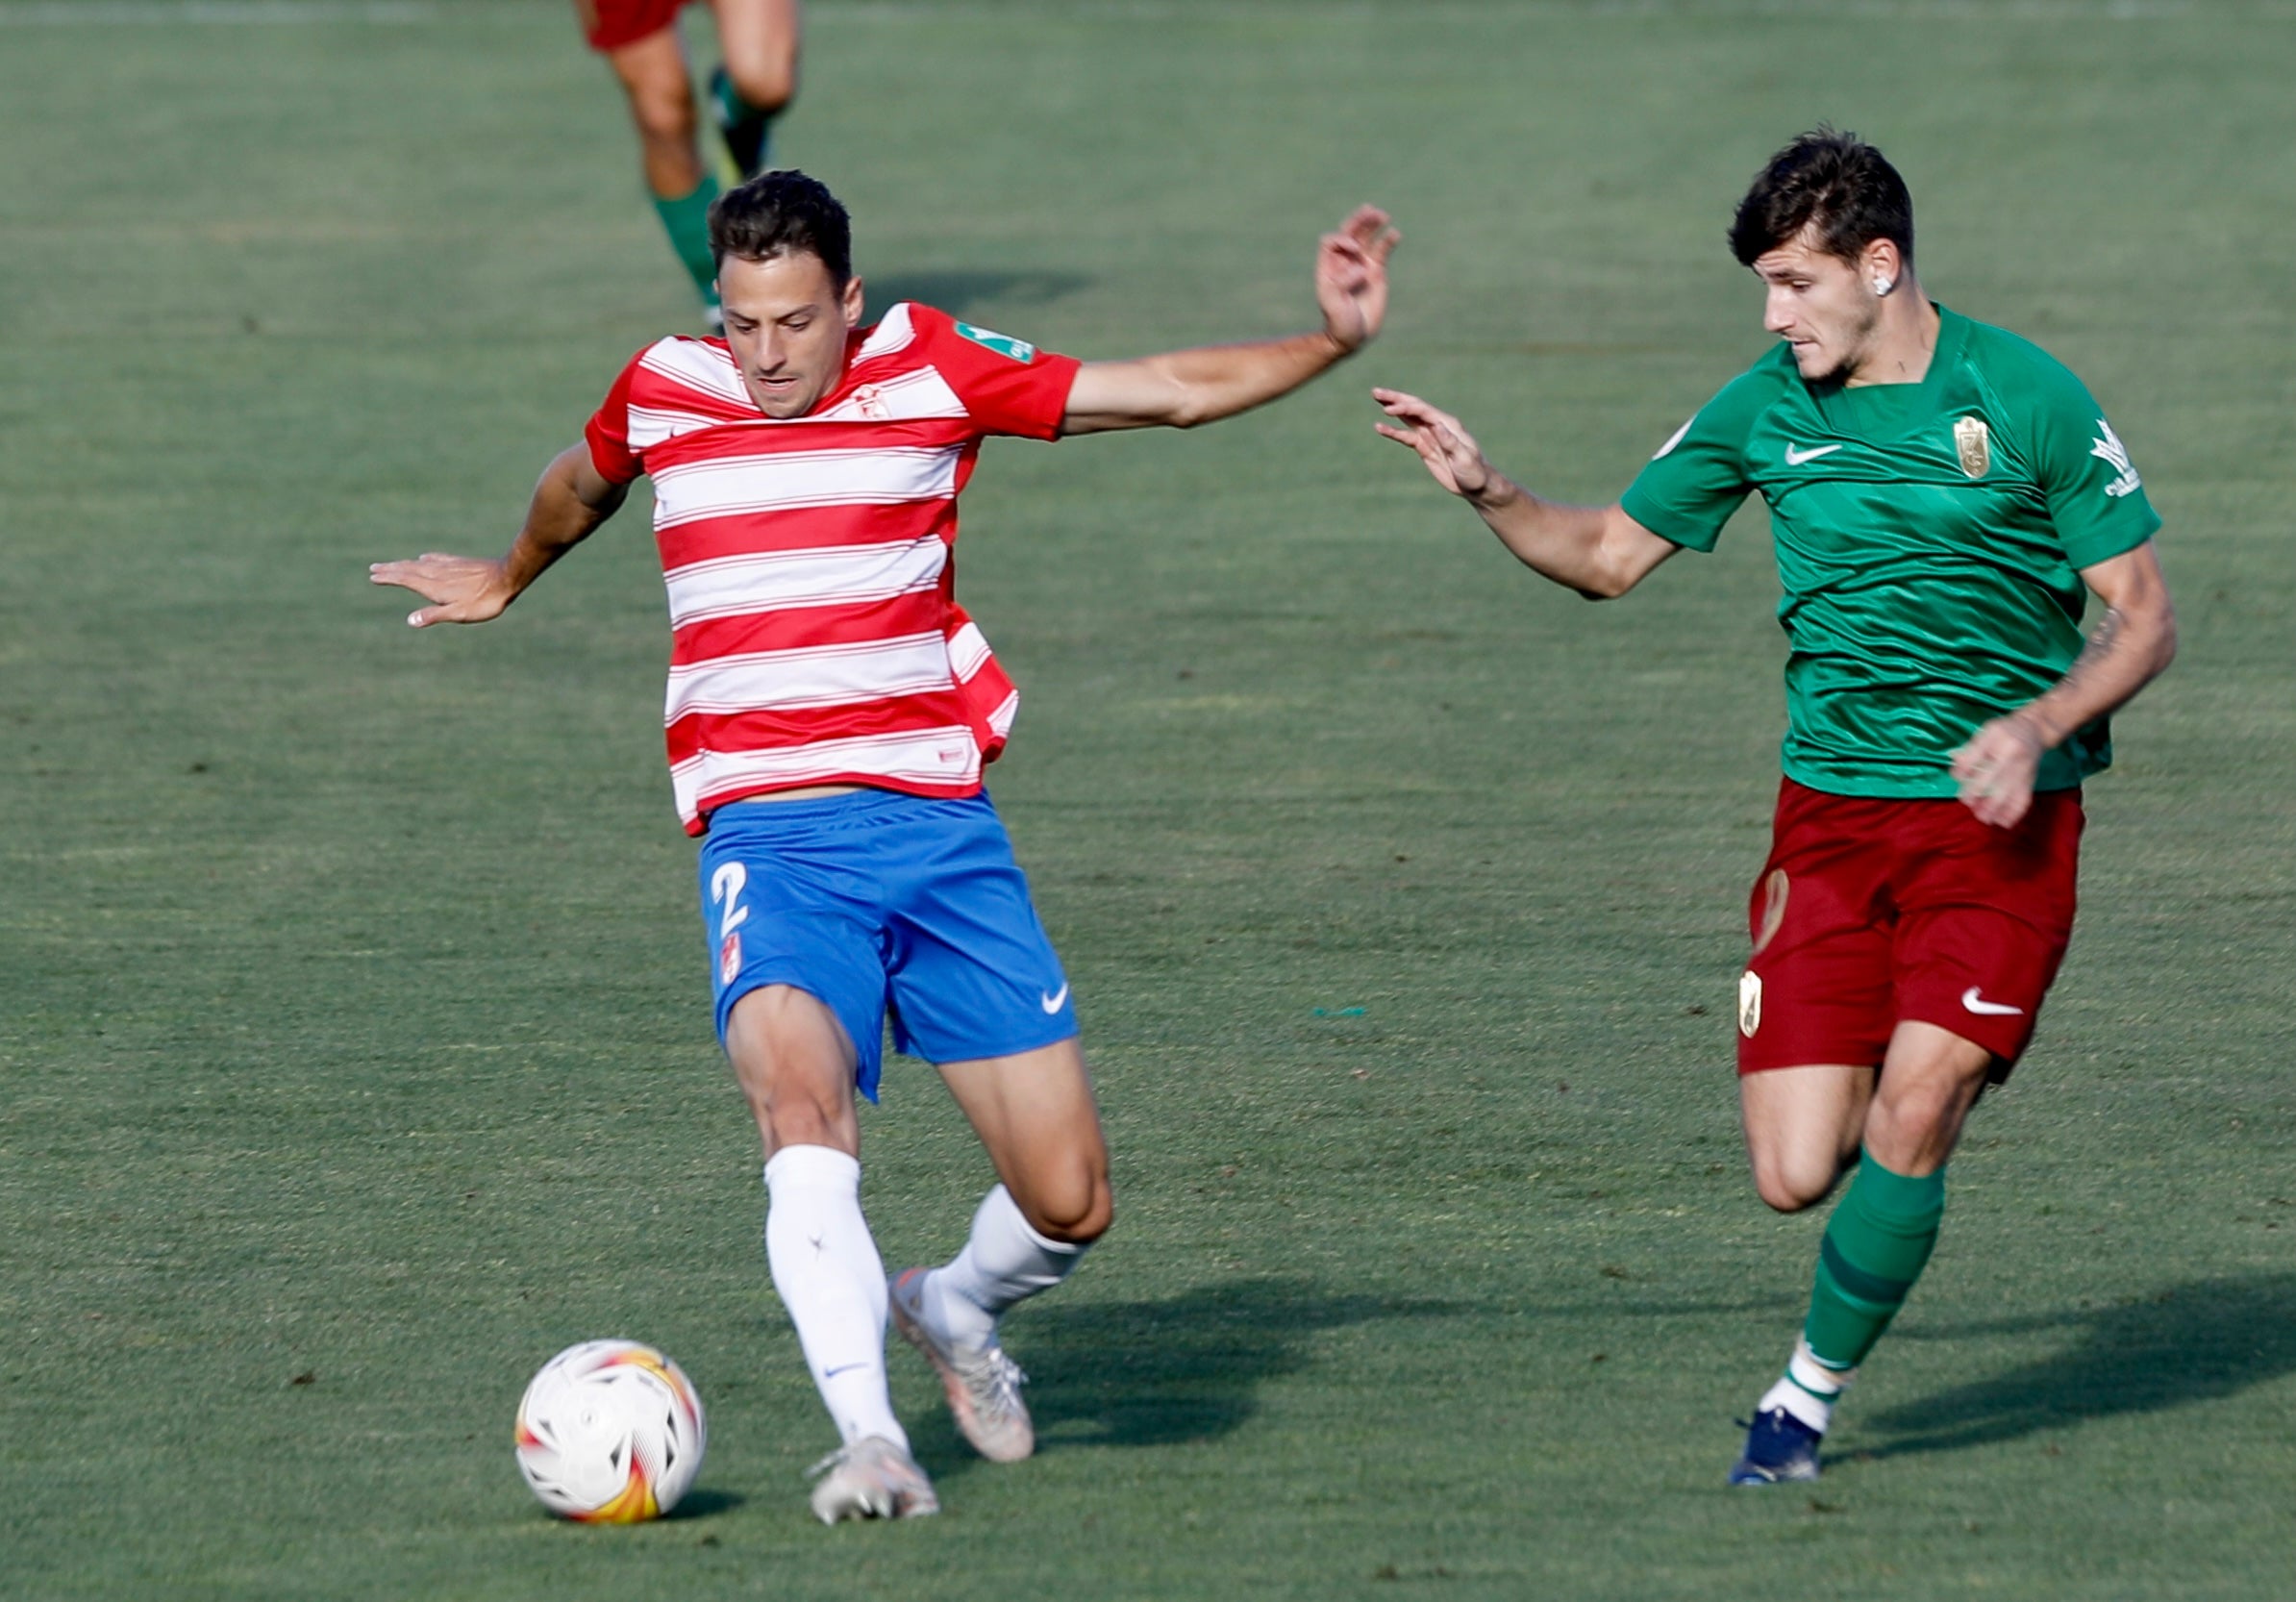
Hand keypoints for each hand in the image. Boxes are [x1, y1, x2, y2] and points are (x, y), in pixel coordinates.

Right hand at [368, 553, 517, 626]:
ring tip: (392, 564)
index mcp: (434, 587)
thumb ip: (434, 615)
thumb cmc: (485, 601)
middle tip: (374, 568)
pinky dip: (426, 559)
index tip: (373, 576)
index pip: (405, 580)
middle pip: (408, 569)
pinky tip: (425, 557)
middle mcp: (438, 573)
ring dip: (404, 564)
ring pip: (420, 564)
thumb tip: (410, 621)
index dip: (389, 578)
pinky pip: (437, 559)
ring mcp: (449, 567)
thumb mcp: (459, 613)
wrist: (508, 577)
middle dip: (391, 569)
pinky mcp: (460, 564)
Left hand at [1316, 205, 1399, 351]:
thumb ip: (1342, 284)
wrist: (1353, 336)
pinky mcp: (1376, 271)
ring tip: (1382, 215)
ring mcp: (1361, 264)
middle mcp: (1344, 262)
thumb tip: (1360, 268)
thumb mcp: (1333, 304)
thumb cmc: (1338, 322)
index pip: (1332, 241)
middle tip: (1370, 211)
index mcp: (1328, 267)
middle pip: (1349, 233)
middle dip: (1358, 221)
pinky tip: (1395, 233)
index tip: (1355, 251)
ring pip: (1366, 237)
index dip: (1343, 240)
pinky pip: (1382, 250)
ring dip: (1372, 224)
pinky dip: (1388, 240)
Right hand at [1371, 388, 1496, 500]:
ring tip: (1377, 398)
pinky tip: (1380, 428)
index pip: (1423, 411)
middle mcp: (1437, 426)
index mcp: (1447, 425)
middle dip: (1395, 399)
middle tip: (1376, 392)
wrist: (1476, 485)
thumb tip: (1437, 426)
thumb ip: (1450, 442)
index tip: (1388, 410)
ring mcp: (1430, 436)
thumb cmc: (1474, 471)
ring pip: (1408, 418)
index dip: (1405, 408)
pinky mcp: (1424, 447)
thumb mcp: (1464, 458)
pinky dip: (1393, 431)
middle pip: (1413, 408)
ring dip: (1392, 408)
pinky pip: (1406, 436)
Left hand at [1950, 714, 2048, 826]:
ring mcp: (2023, 767)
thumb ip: (1970, 749)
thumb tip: (1955, 769)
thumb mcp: (1985, 731)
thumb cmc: (2005, 731)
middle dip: (1976, 792)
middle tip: (1966, 801)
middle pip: (1991, 777)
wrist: (2035, 728)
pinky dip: (2014, 812)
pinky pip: (2024, 798)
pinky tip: (2004, 822)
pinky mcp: (2031, 779)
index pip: (1975, 757)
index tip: (1958, 777)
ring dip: (1993, 807)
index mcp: (1996, 737)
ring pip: (2007, 791)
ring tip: (1983, 817)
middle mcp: (2011, 753)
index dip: (1963, 770)